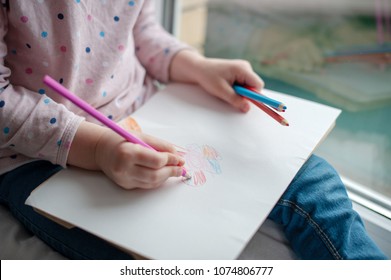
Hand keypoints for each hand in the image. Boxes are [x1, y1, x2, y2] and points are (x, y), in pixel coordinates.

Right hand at [68, 121, 184, 189]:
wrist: (100, 150)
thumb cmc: (121, 140)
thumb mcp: (141, 137)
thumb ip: (160, 145)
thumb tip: (177, 155)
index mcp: (127, 153)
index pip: (155, 160)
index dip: (170, 160)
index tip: (179, 159)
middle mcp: (124, 169)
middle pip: (155, 175)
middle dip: (171, 171)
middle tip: (181, 168)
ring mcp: (124, 179)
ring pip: (152, 182)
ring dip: (166, 177)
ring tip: (175, 170)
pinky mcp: (126, 185)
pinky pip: (146, 184)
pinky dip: (157, 180)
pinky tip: (163, 173)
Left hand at [195, 57, 263, 111]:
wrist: (199, 69)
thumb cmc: (208, 77)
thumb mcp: (222, 91)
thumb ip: (235, 100)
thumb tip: (247, 108)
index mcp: (243, 69)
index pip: (258, 85)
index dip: (254, 96)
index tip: (247, 103)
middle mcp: (245, 67)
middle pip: (254, 86)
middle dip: (245, 94)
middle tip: (231, 94)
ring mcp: (243, 68)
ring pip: (248, 86)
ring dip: (240, 91)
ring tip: (226, 88)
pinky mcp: (239, 72)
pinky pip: (244, 84)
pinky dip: (237, 88)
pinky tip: (227, 86)